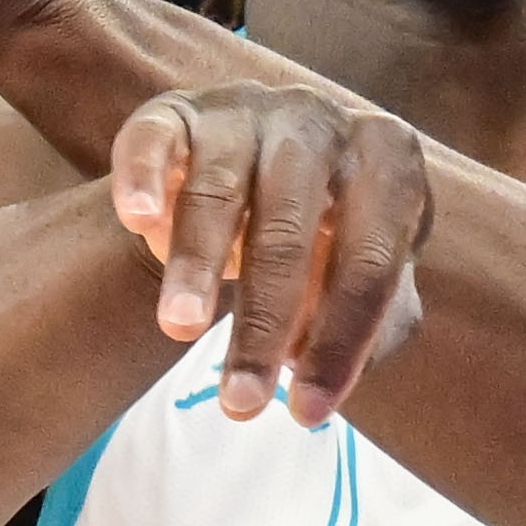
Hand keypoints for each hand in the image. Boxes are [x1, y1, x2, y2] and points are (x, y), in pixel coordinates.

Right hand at [111, 82, 432, 422]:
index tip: (306, 415)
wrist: (260, 166)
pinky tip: (137, 222)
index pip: (372, 261)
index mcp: (388, 161)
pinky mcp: (178, 111)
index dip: (340, 344)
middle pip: (290, 232)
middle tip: (239, 404)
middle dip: (263, 325)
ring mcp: (245, 110)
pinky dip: (143, 178)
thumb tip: (331, 382)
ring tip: (181, 332)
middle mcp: (319, 123)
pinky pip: (155, 139)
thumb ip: (374, 324)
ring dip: (198, 266)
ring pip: (219, 192)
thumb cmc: (326, 235)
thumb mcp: (362, 276)